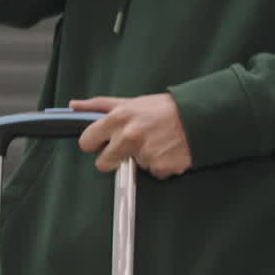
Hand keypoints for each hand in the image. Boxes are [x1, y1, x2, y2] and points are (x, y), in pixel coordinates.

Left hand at [71, 94, 193, 178]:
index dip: (94, 143)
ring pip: (130, 167)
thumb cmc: (163, 109)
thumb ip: (99, 106)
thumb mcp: (130, 102)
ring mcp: (145, 154)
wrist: (201, 116)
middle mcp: (129, 137)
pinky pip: (151, 173)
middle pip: (102, 163)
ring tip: (155, 142)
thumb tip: (74, 106)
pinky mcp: (160, 168)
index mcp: (119, 118)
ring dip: (140, 159)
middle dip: (113, 158)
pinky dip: (158, 165)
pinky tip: (166, 151)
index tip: (102, 142)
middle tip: (129, 146)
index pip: (86, 142)